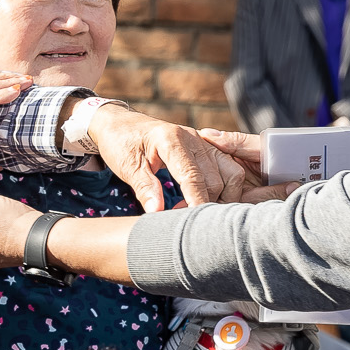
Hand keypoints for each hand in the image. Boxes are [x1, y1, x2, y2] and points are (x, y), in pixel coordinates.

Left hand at [86, 107, 290, 210]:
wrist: (120, 123)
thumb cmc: (120, 143)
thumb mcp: (127, 167)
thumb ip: (144, 188)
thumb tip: (157, 212)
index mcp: (171, 140)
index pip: (192, 177)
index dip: (197, 202)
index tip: (197, 226)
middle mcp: (193, 138)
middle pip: (215, 179)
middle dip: (205, 203)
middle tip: (183, 220)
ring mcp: (202, 141)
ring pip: (229, 173)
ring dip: (220, 196)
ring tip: (196, 211)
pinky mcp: (206, 147)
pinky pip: (227, 168)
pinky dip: (223, 187)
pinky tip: (204, 200)